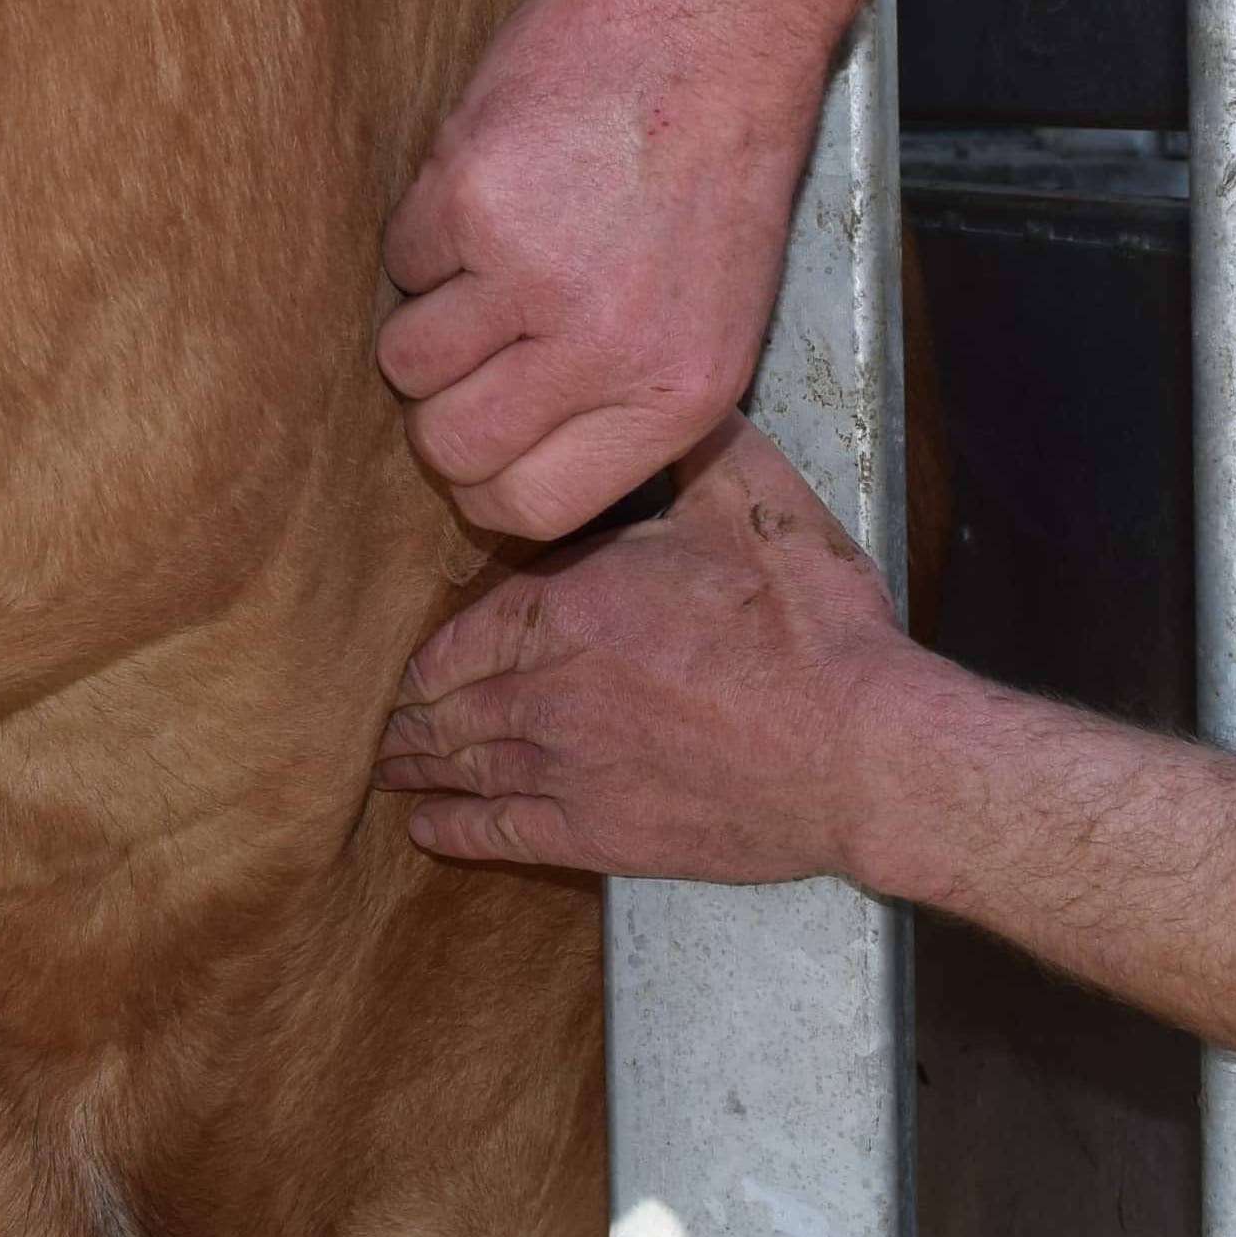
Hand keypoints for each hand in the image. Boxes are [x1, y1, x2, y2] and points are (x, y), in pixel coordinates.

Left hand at [372, 418, 945, 882]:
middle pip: (452, 703)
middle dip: (411, 713)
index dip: (431, 652)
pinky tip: (427, 830)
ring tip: (389, 768)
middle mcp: (549, 688)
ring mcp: (569, 767)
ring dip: (419, 767)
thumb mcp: (750, 504)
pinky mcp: (600, 834)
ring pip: (466, 765)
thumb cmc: (809, 627)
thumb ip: (692, 451)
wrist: (856, 747)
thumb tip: (667, 403)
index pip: (467, 630)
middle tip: (379, 722)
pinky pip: (501, 832)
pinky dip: (454, 830)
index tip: (409, 663)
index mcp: (571, 605)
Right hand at [377, 0, 834, 539]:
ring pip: (405, 360)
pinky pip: (398, 257)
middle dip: (439, 408)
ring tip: (488, 252)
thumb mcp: (717, 314)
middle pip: (451, 448)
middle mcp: (606, 350)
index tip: (483, 434)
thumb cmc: (718, 159)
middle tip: (471, 344)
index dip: (486, 482)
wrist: (713, 14)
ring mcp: (533, 275)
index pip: (532, 511)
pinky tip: (491, 182)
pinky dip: (424, 228)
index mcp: (676, 395)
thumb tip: (524, 464)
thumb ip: (628, 397)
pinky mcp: (473, 198)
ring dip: (426, 313)